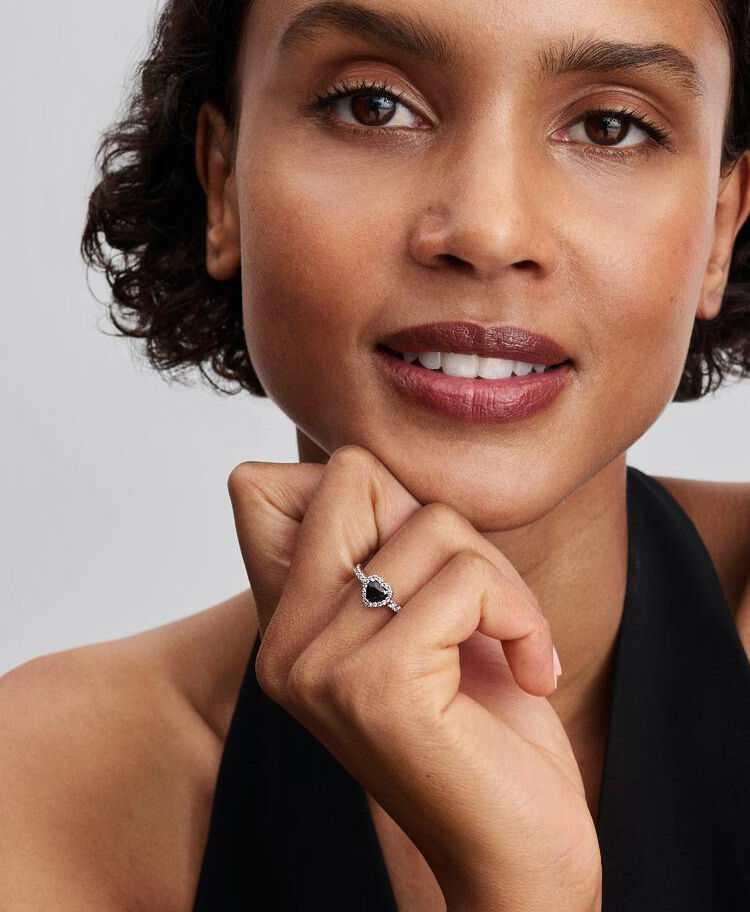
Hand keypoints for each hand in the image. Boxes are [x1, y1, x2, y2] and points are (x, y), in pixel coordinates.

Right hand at [228, 445, 601, 910]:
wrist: (513, 852)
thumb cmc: (478, 727)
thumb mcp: (418, 614)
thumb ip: (381, 539)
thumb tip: (360, 456)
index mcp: (282, 626)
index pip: (261, 483)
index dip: (364, 498)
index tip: (418, 574)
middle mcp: (283, 643)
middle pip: (353, 473)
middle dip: (440, 522)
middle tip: (474, 599)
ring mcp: (320, 664)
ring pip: (432, 524)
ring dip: (500, 579)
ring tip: (506, 644)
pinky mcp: (377, 683)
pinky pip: (470, 580)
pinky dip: (524, 617)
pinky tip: (530, 672)